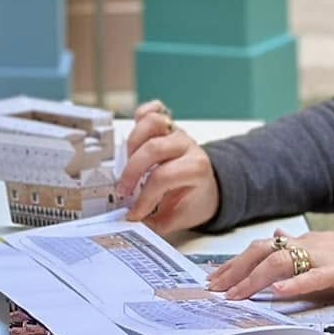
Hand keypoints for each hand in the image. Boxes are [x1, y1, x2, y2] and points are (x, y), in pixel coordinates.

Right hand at [113, 99, 219, 235]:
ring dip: (132, 144)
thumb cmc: (194, 200)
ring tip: (127, 165)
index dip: (144, 197)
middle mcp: (187, 146)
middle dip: (132, 172)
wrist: (209, 187)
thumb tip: (131, 225)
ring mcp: (176, 132)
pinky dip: (141, 116)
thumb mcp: (179, 218)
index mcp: (196, 168)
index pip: (163, 177)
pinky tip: (135, 136)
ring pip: (151, 122)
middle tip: (124, 191)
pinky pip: (153, 109)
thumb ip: (156, 222)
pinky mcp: (166, 124)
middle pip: (153, 149)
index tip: (134, 212)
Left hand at [207, 228, 333, 301]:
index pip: (262, 248)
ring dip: (255, 279)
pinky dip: (295, 283)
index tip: (215, 278)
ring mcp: (327, 256)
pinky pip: (316, 276)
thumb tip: (277, 236)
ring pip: (282, 261)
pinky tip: (278, 291)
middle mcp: (311, 244)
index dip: (236, 262)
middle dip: (234, 270)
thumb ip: (300, 246)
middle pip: (262, 251)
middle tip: (214, 289)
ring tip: (236, 294)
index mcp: (306, 242)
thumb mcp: (329, 248)